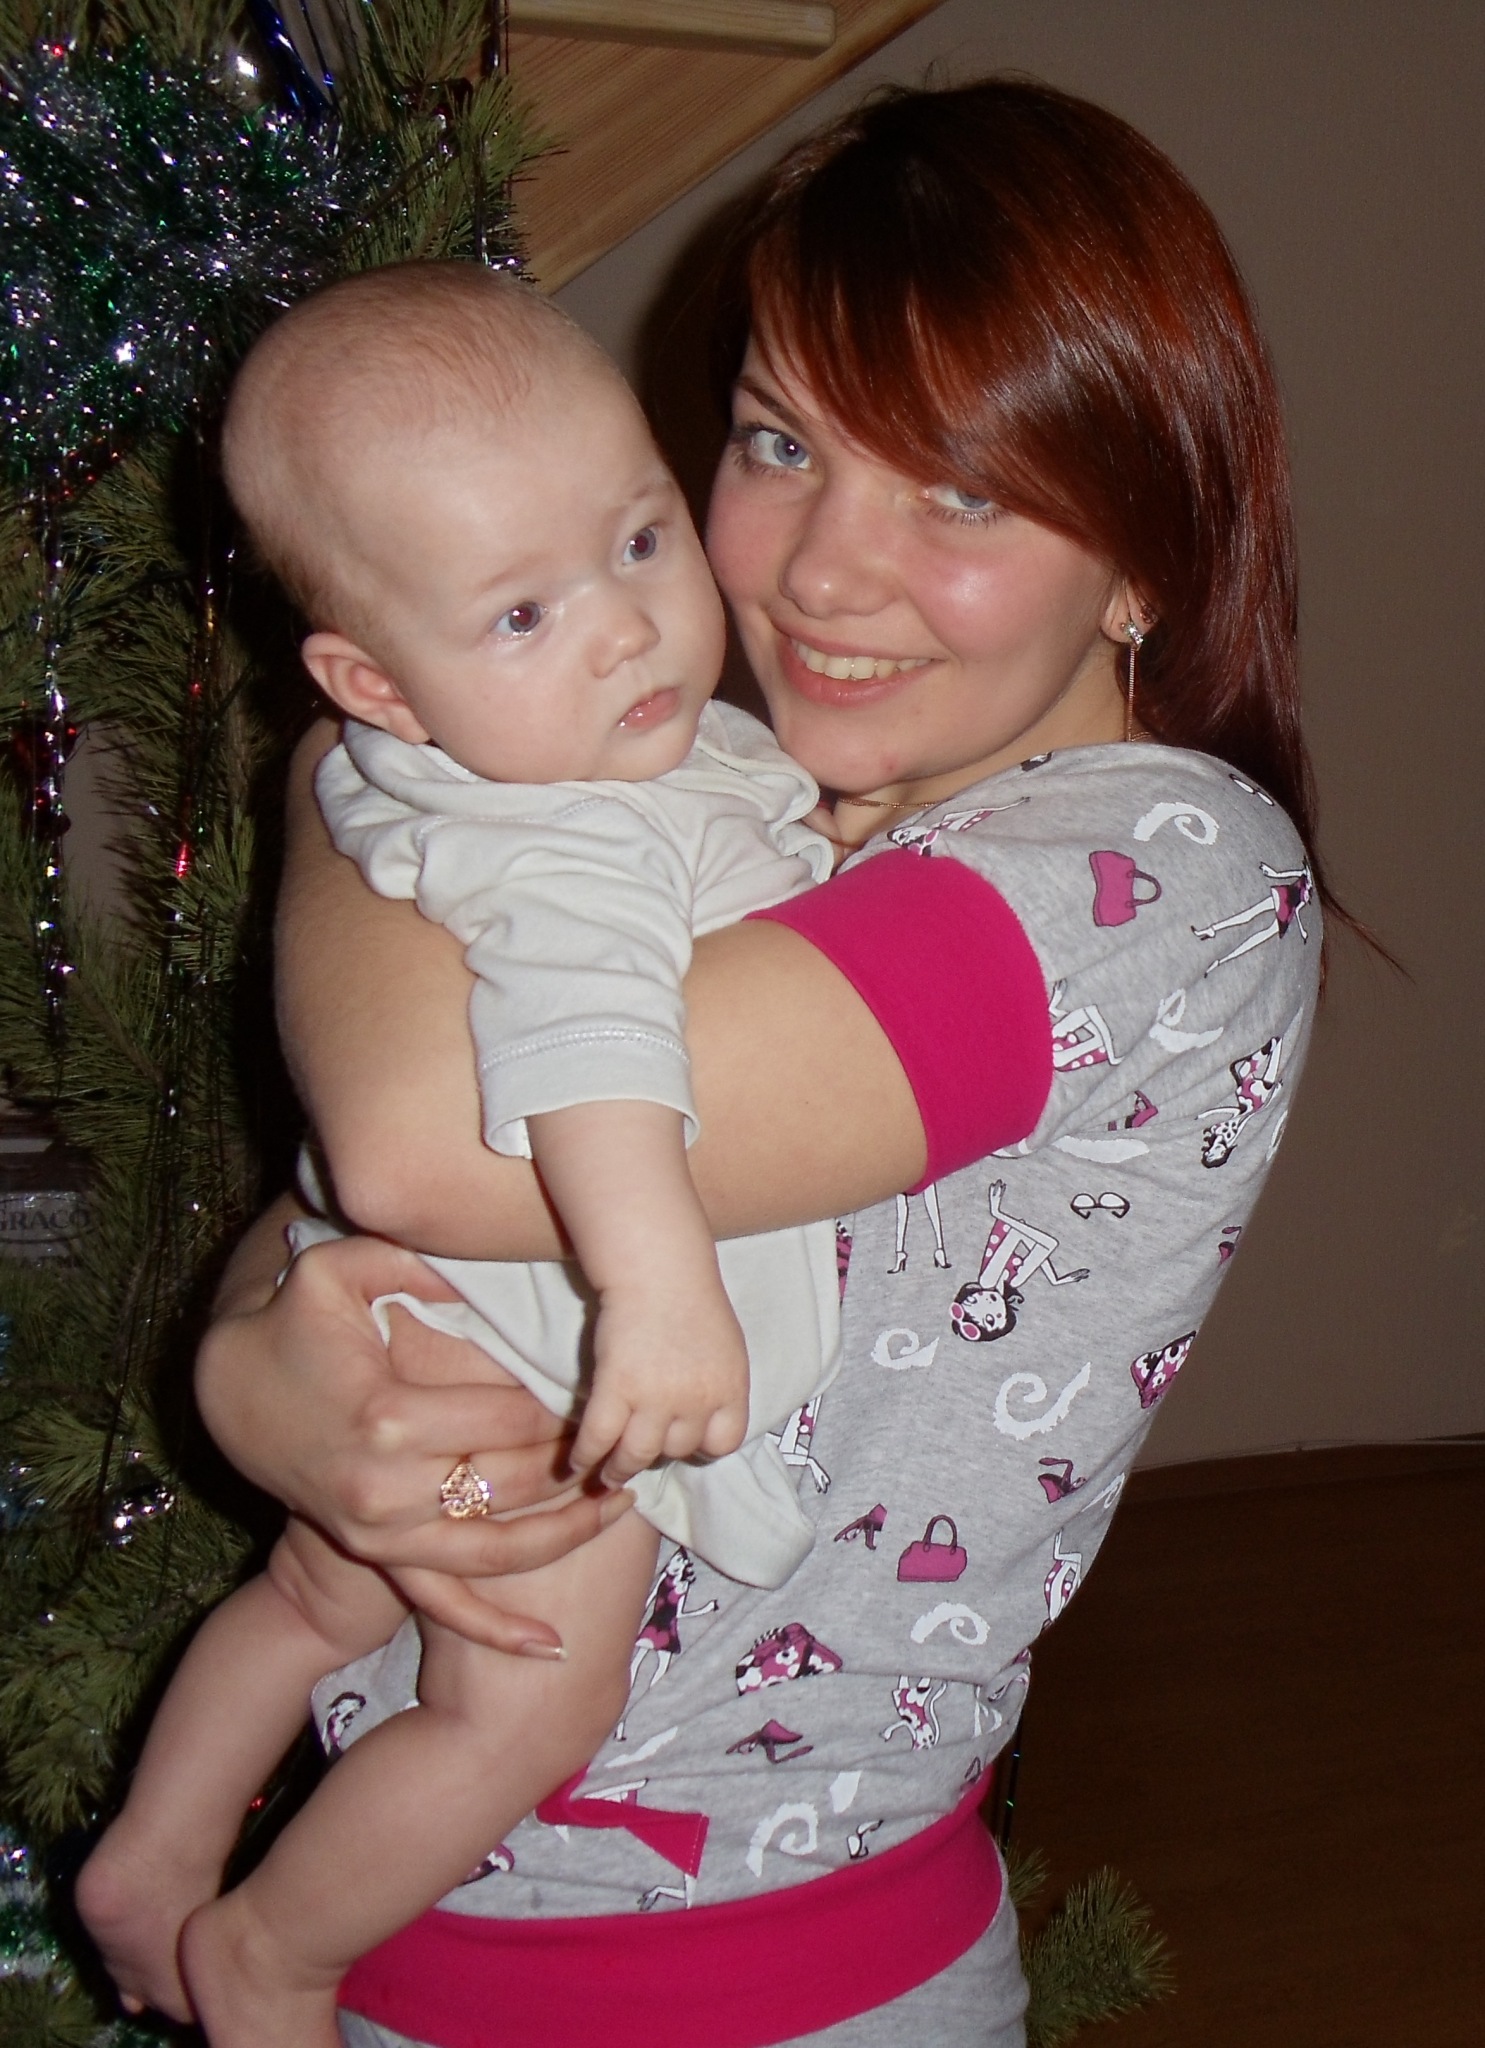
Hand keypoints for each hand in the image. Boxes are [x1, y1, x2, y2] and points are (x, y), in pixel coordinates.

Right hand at [196, 1229, 632, 1650]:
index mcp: (390, 1419)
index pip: (510, 1421)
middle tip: (621, 1438)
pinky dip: (496, 1629)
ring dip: (567, 1535)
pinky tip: (549, 1646)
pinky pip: (443, 1602)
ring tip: (621, 1504)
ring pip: (497, 1551)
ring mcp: (381, 1533)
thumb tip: (484, 1275)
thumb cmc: (289, 1323)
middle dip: (576, 1463)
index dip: (564, 1408)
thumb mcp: (338, 1270)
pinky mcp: (375, 1556)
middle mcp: (388, 1489)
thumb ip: (415, 1263)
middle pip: (513, 1484)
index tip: (601, 1391)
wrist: (225, 1392)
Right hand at [569, 1277, 750, 1486]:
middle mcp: (696, 1402)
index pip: (723, 1443)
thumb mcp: (726, 1348)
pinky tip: (578, 1463)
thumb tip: (703, 1417)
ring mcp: (655, 1399)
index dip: (702, 1447)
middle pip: (677, 1450)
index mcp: (730, 1389)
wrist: (657, 1270)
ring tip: (607, 1475)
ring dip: (619, 1469)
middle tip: (639, 1451)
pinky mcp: (616, 1389)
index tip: (685, 1445)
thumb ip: (717, 1385)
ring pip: (637, 1455)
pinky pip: (600, 1438)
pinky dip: (586, 1455)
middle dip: (659, 1452)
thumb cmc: (693, 1299)